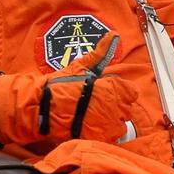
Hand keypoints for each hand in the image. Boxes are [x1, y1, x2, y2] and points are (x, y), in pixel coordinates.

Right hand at [0, 33, 136, 146]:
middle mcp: (113, 106)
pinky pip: (109, 138)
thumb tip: (114, 35)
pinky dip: (103, 134)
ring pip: (120, 126)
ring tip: (94, 118)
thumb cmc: (60, 85)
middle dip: (116, 108)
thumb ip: (100, 53)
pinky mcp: (97, 138)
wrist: (42, 107)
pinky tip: (91, 128)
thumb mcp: (81, 66)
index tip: (110, 93)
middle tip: (98, 106)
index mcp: (111, 88)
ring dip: (111, 123)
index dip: (121, 92)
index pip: (131, 92)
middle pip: (127, 110)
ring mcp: (106, 124)